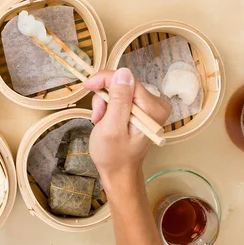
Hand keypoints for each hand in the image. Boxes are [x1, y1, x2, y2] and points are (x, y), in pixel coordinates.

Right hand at [83, 68, 169, 183]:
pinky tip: (105, 120)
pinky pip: (121, 97)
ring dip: (105, 103)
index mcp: (153, 108)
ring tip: (100, 121)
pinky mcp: (142, 109)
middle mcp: (156, 104)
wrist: (119, 172)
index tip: (87, 86)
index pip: (127, 79)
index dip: (105, 79)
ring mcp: (149, 106)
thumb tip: (123, 72)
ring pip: (120, 90)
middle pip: (123, 84)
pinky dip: (109, 107)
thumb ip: (119, 100)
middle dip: (105, 97)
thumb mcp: (112, 127)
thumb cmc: (113, 155)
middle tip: (97, 116)